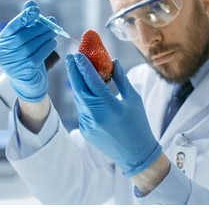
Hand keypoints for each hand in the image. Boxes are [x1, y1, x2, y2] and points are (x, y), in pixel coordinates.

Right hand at [0, 0, 56, 101]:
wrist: (29, 83)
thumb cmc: (26, 58)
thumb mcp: (24, 40)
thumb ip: (26, 23)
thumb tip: (31, 2)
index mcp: (1, 43)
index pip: (12, 27)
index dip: (24, 17)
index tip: (35, 9)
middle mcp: (3, 54)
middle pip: (23, 37)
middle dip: (39, 28)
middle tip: (52, 23)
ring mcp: (12, 64)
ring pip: (31, 46)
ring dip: (45, 37)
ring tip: (54, 33)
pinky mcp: (24, 72)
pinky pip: (37, 56)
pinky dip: (47, 47)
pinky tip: (53, 43)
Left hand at [65, 53, 161, 176]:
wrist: (135, 153)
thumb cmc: (138, 123)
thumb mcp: (133, 99)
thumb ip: (121, 80)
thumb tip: (113, 61)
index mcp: (110, 105)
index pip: (92, 81)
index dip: (84, 66)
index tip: (78, 54)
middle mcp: (96, 114)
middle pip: (79, 88)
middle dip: (73, 71)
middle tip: (70, 57)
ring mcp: (89, 124)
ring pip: (79, 99)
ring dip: (77, 84)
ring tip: (76, 70)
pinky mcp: (85, 130)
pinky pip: (82, 110)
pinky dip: (82, 98)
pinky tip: (84, 89)